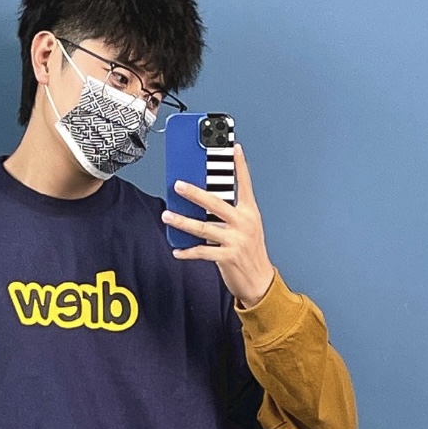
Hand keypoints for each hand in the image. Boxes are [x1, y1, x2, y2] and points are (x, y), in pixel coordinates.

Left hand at [161, 142, 274, 307]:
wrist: (260, 281)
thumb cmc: (249, 252)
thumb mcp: (245, 228)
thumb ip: (228, 214)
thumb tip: (201, 204)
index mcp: (249, 212)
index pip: (244, 184)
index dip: (238, 165)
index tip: (232, 147)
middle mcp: (244, 223)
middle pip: (216, 203)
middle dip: (195, 193)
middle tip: (178, 184)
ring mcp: (236, 240)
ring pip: (204, 228)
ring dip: (183, 222)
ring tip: (167, 216)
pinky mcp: (227, 257)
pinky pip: (202, 252)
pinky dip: (187, 251)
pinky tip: (177, 249)